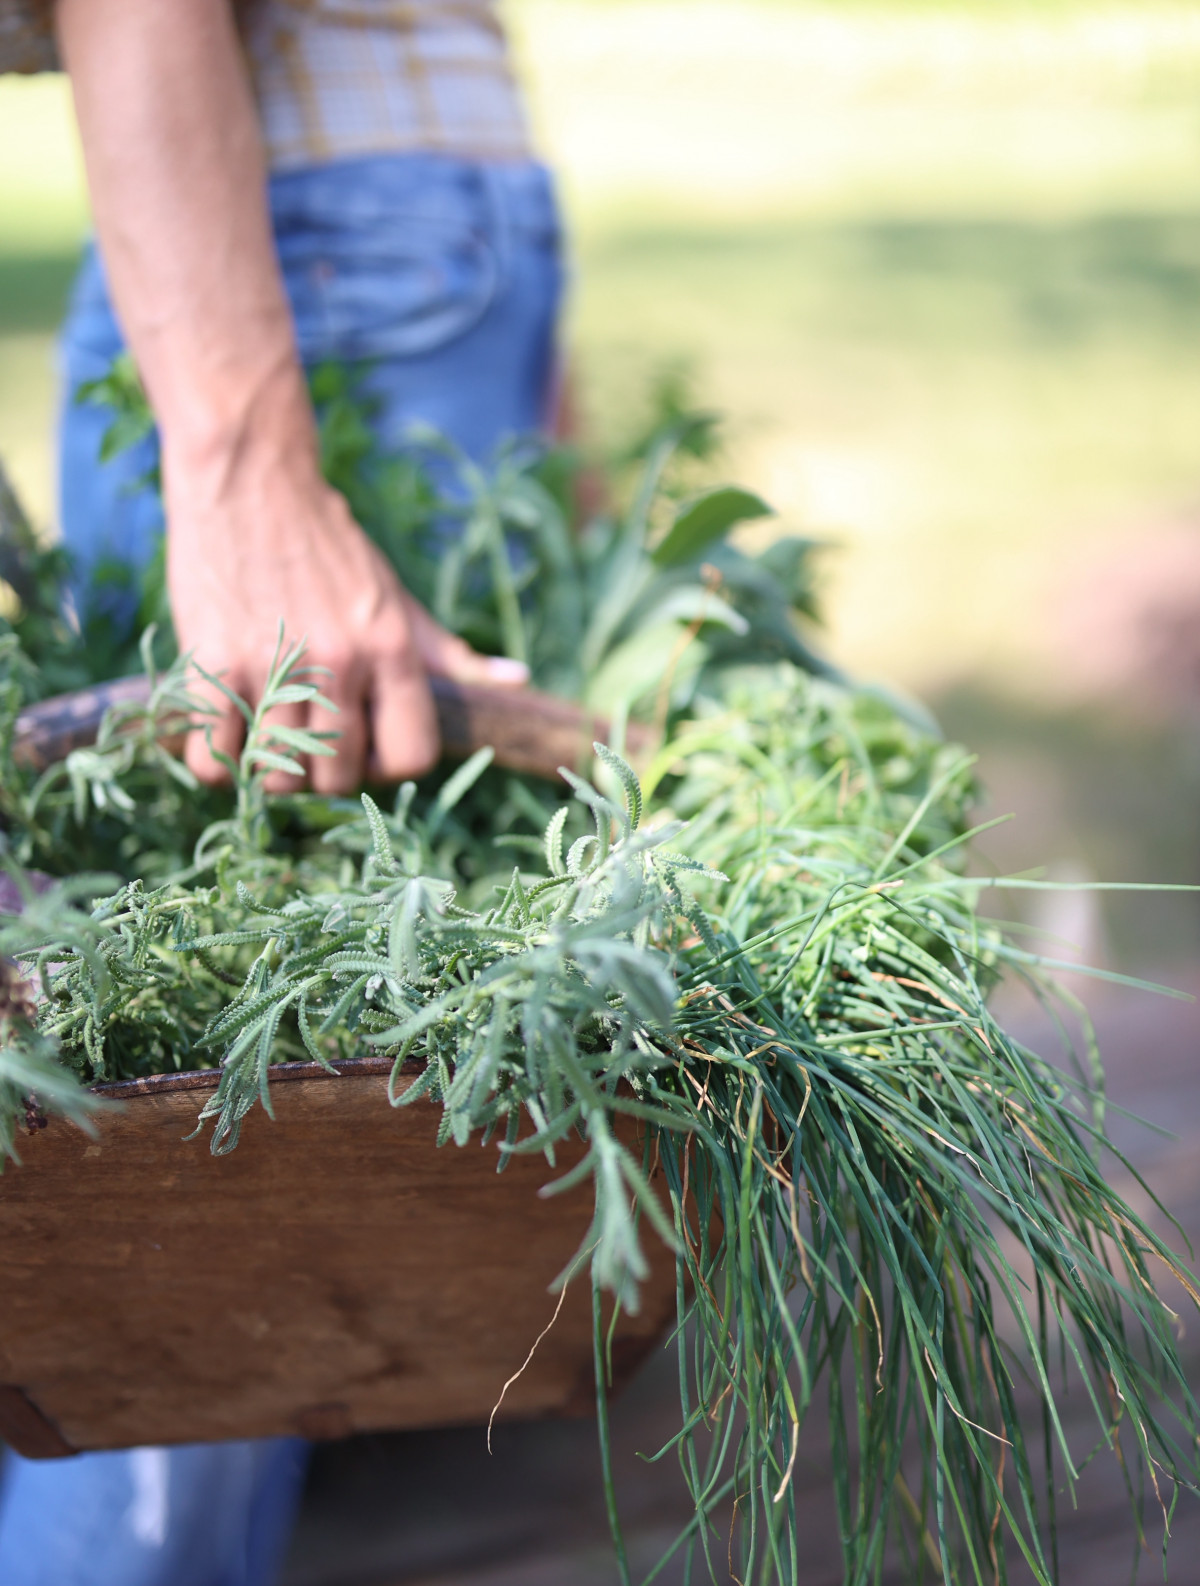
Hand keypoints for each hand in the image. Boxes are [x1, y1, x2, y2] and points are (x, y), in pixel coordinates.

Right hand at [166, 391, 527, 793]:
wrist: (250, 477)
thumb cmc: (329, 546)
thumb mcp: (396, 597)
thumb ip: (450, 653)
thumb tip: (518, 681)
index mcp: (393, 649)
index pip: (412, 757)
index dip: (386, 764)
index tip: (361, 746)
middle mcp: (342, 661)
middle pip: (339, 777)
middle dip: (322, 774)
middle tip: (302, 740)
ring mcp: (276, 665)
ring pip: (278, 775)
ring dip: (267, 767)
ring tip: (261, 731)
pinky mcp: (215, 662)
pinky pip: (215, 759)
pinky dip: (215, 760)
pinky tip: (223, 728)